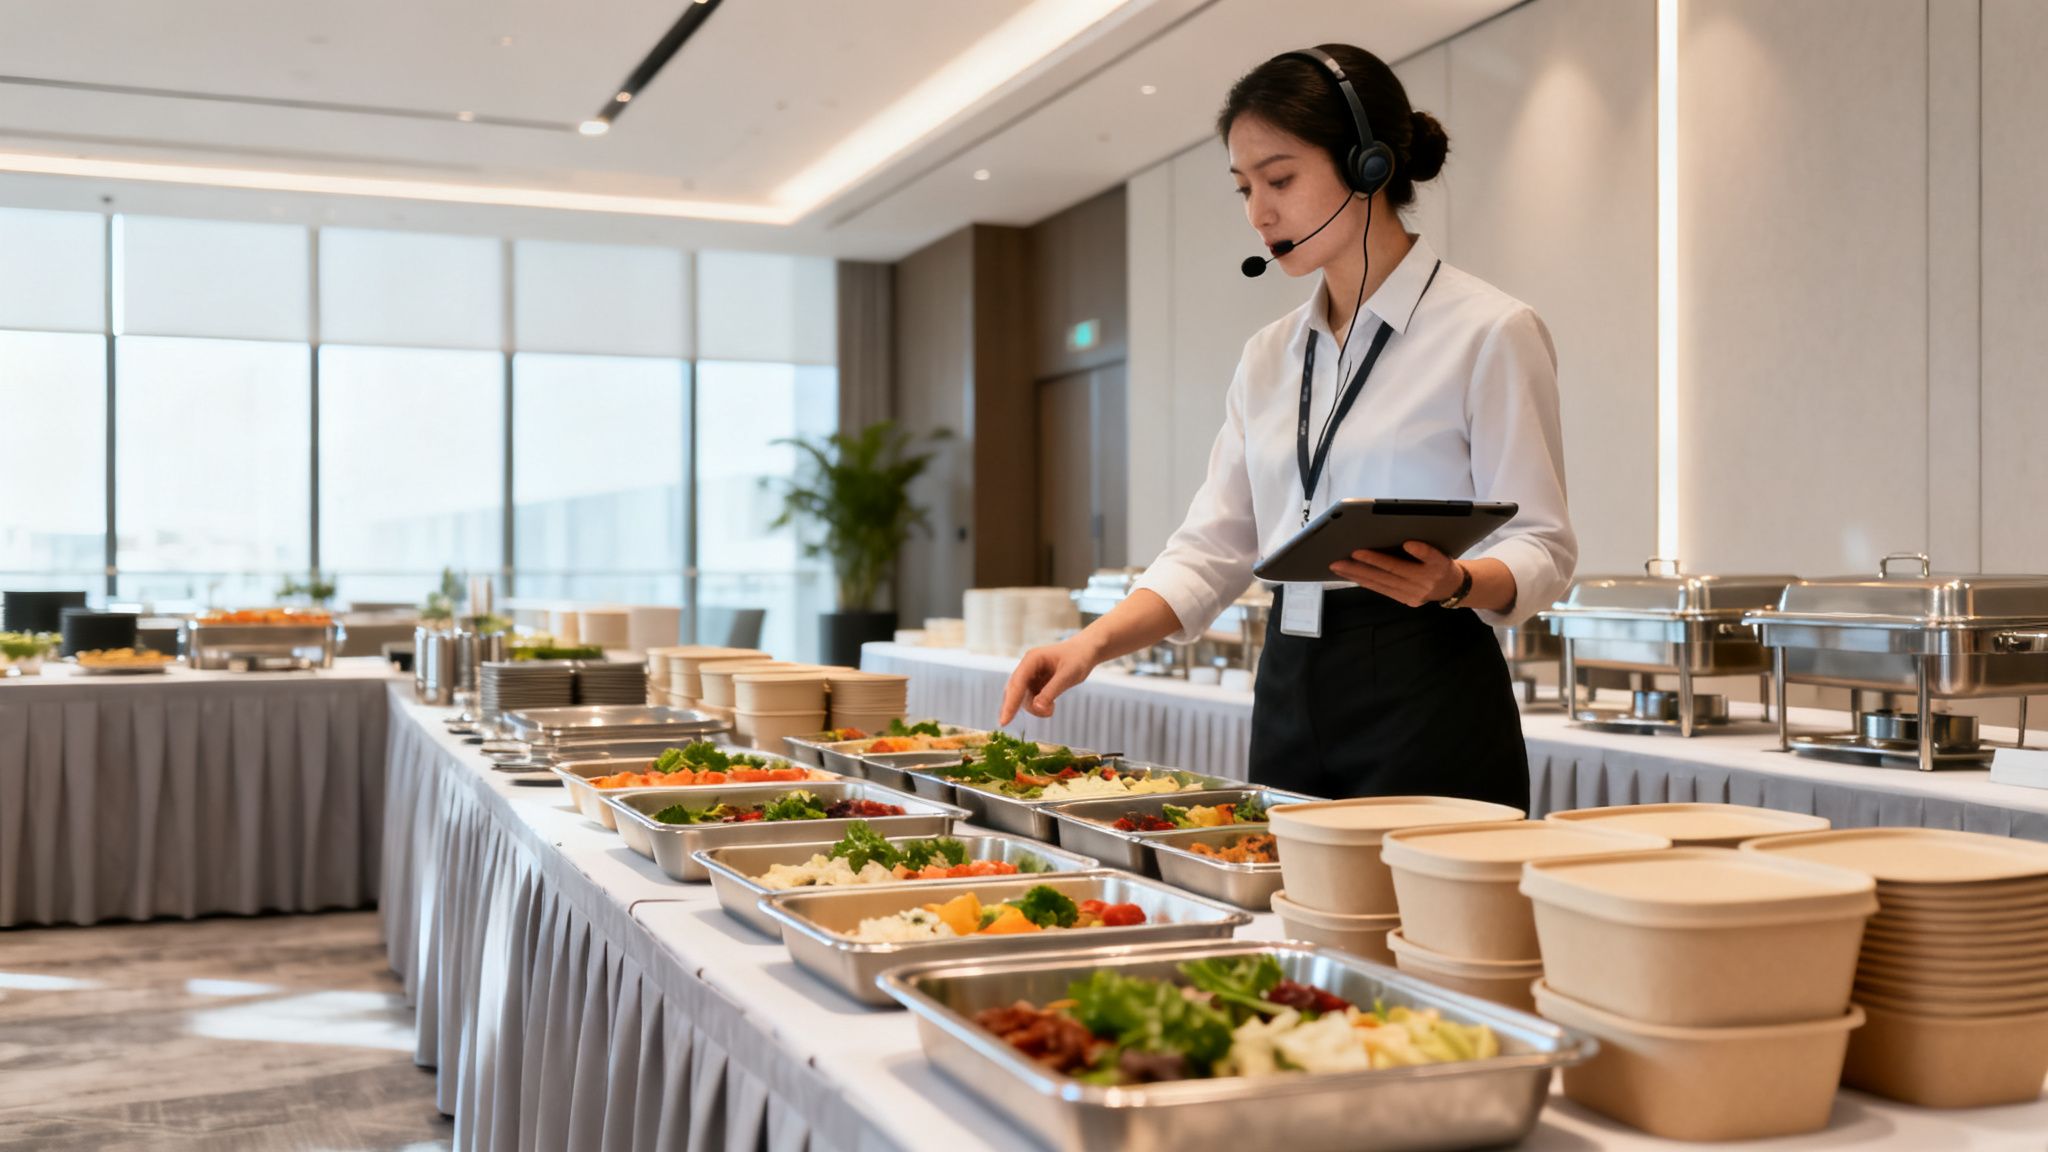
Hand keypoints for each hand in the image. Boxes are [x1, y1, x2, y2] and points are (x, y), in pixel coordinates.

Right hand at [998, 636, 1100, 724]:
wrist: (1085, 652)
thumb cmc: (1078, 659)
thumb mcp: (1067, 675)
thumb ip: (1052, 691)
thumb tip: (1037, 708)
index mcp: (1032, 659)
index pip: (1017, 683)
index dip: (1010, 703)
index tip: (1004, 721)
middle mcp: (1027, 667)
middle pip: (1013, 690)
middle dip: (1013, 707)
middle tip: (1005, 724)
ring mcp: (1030, 676)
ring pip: (1023, 698)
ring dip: (1034, 708)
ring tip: (1052, 710)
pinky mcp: (1036, 683)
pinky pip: (1031, 699)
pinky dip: (1039, 707)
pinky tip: (1052, 707)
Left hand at [1329, 540, 1464, 607]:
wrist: (1455, 586)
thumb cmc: (1443, 564)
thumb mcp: (1441, 555)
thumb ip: (1425, 550)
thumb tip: (1408, 544)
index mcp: (1426, 574)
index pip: (1394, 566)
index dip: (1375, 559)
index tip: (1356, 551)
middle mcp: (1417, 588)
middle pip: (1381, 578)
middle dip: (1357, 569)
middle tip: (1336, 562)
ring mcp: (1410, 597)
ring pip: (1379, 586)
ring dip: (1357, 577)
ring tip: (1338, 568)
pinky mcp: (1406, 601)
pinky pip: (1382, 591)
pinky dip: (1367, 583)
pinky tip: (1353, 577)